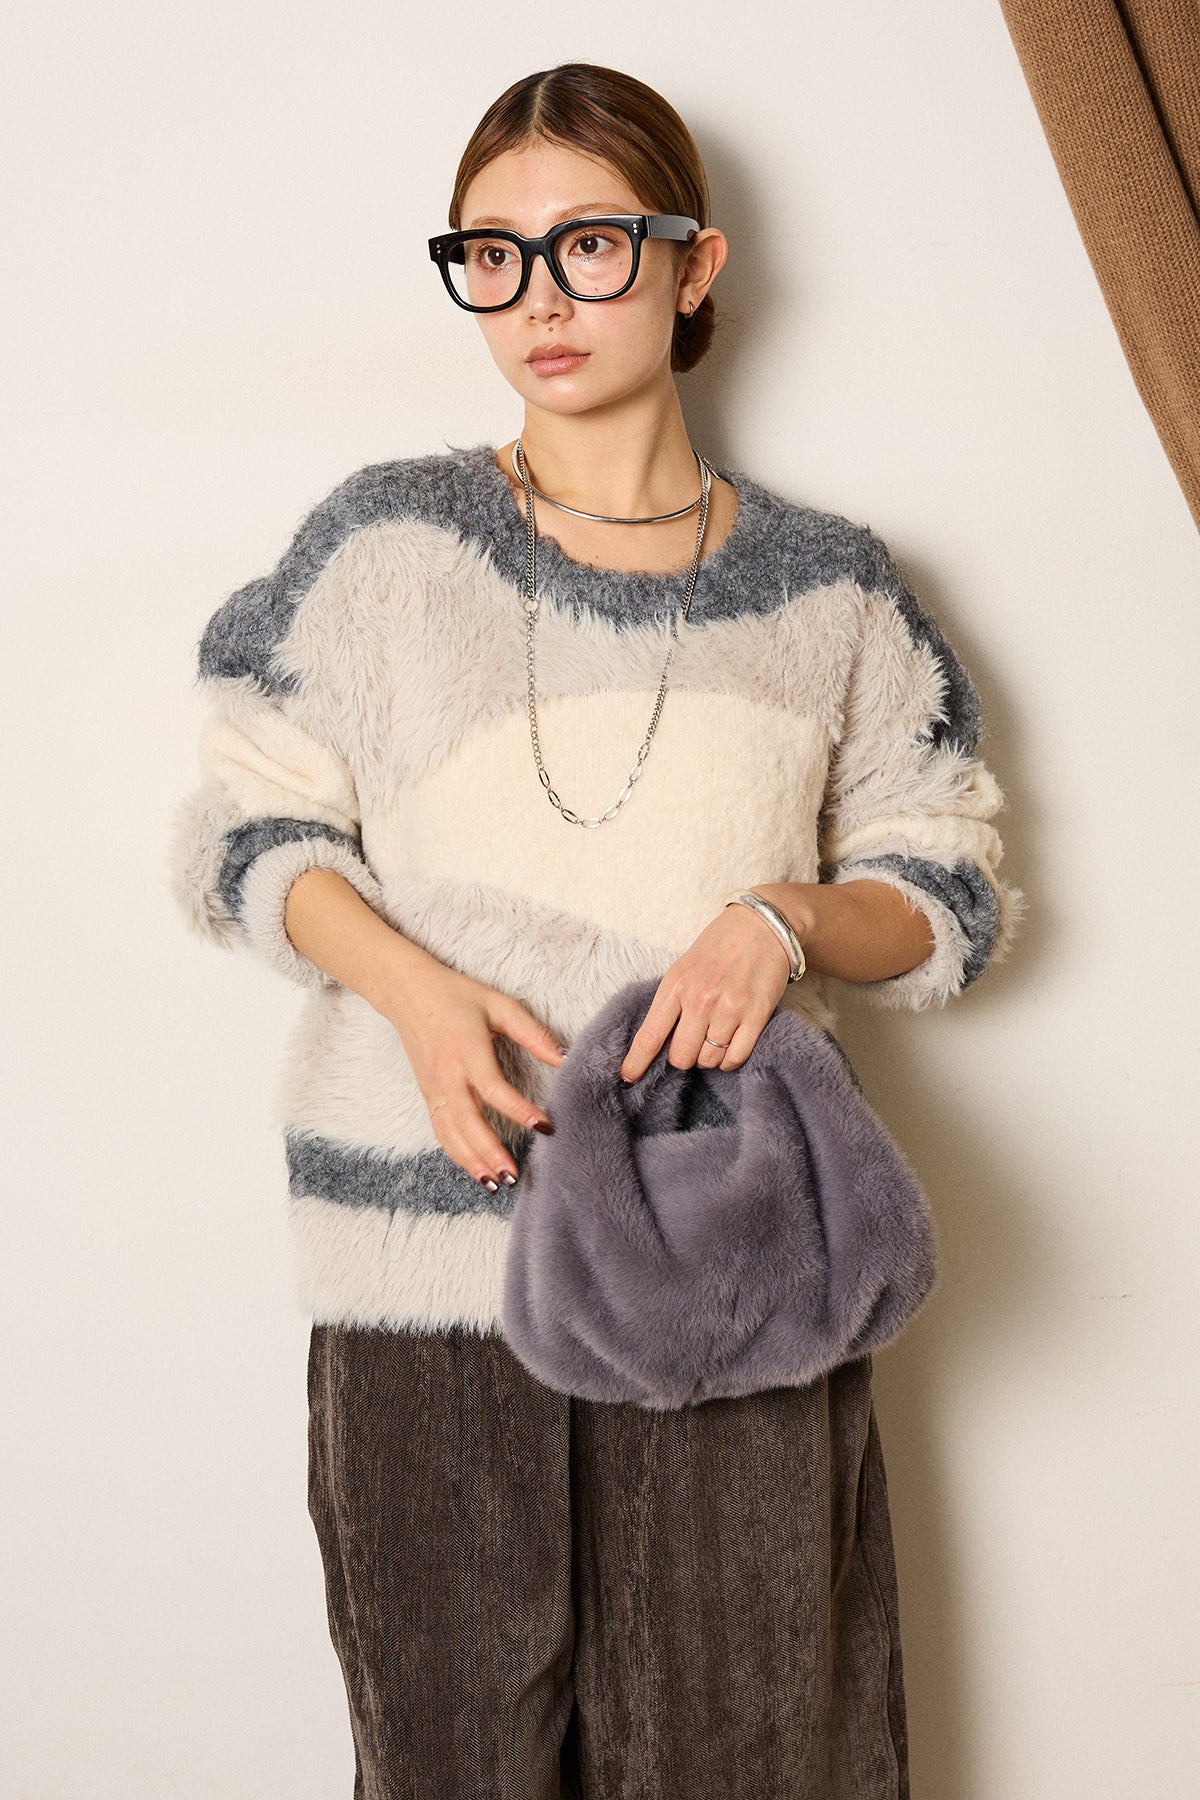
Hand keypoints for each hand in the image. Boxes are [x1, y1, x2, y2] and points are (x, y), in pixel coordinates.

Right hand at [381, 963, 564, 1193]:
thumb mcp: (498, 1004)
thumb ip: (532, 1032)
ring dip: (471, 1161)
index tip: (544, 1126)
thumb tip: (564, 1058)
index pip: (493, 1087)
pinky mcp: (427, 1095)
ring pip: (450, 1133)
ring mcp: (433, 1087)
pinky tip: (475, 1169)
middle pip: (467, 1120)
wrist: (406, 991)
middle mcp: (446, 1074)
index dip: (517, 1109)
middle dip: (489, 1152)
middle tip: (513, 1175)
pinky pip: (440, 1130)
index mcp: (466, 1049)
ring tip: (496, 1184)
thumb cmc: (457, 996)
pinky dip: (456, 1153)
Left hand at [618, 899, 797, 1082]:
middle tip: (691, 1042)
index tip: (628, 1078)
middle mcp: (700, 1000)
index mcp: (675, 986)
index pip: (650, 1036)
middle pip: (681, 1057)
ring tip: (714, 1036)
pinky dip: (730, 1059)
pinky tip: (730, 1045)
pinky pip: (736, 1057)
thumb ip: (671, 1002)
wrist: (762, 926)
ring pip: (709, 1059)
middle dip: (683, 1057)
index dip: (636, 1063)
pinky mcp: (756, 1016)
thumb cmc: (718, 947)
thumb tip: (657, 1042)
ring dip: (709, 1056)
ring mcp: (730, 1009)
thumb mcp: (683, 968)